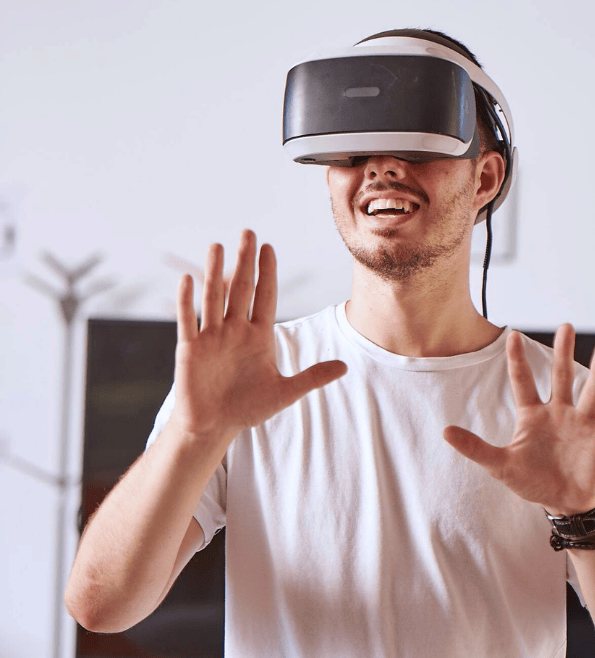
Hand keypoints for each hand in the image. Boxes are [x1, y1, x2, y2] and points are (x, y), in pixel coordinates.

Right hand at [171, 229, 346, 442]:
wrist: (215, 425)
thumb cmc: (249, 408)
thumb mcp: (285, 393)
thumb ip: (312, 378)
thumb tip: (344, 367)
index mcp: (259, 336)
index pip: (265, 297)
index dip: (267, 273)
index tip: (269, 248)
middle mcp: (235, 330)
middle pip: (241, 289)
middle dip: (245, 261)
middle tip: (248, 232)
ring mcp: (212, 337)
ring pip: (214, 298)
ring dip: (215, 272)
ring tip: (218, 245)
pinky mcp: (191, 349)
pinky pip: (189, 320)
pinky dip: (187, 301)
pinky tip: (188, 279)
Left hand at [443, 324, 594, 515]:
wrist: (564, 502)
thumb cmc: (532, 481)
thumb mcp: (500, 465)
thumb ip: (475, 448)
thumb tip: (445, 431)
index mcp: (532, 415)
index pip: (522, 381)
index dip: (517, 359)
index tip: (511, 333)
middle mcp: (558, 412)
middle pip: (561, 377)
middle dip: (563, 352)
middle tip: (566, 326)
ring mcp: (581, 423)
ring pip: (590, 392)